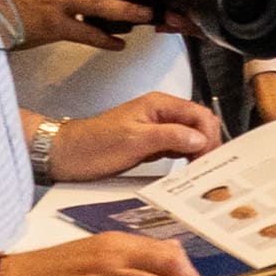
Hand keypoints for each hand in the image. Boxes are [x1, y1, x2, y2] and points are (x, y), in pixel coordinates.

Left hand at [48, 94, 221, 179]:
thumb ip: (170, 136)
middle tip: (205, 167)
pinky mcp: (152, 144)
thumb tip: (200, 139)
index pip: (200, 115)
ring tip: (198, 171)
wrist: (66, 155)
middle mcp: (161, 114)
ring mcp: (157, 129)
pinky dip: (186, 159)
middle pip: (199, 125)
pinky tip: (185, 170)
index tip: (206, 158)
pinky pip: (178, 148)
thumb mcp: (134, 140)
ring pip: (191, 137)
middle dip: (208, 144)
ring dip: (198, 153)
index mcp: (159, 105)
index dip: (209, 136)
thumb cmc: (93, 145)